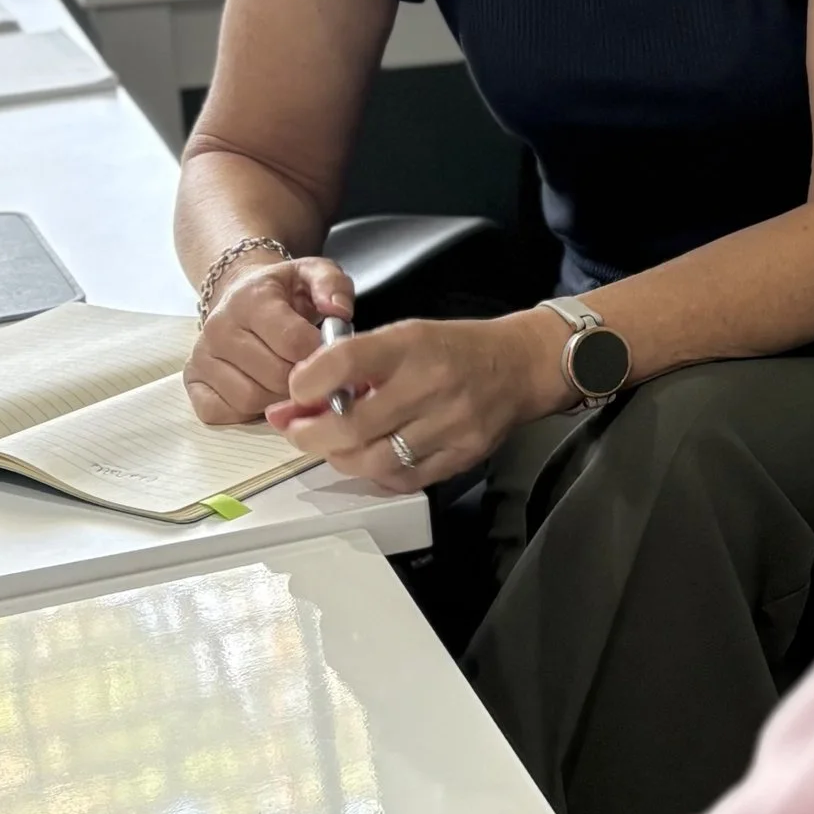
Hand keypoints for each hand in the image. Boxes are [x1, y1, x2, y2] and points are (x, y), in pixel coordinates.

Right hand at [185, 254, 350, 425]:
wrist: (241, 295)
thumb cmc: (284, 292)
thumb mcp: (313, 274)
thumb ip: (333, 285)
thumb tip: (338, 311)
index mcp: (251, 299)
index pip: (292, 341)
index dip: (319, 355)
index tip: (327, 354)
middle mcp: (219, 327)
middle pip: (274, 376)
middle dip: (302, 380)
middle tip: (311, 372)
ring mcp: (201, 356)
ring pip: (249, 399)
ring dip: (277, 399)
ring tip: (288, 381)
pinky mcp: (191, 380)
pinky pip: (219, 413)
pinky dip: (244, 413)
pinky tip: (260, 391)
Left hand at [270, 307, 567, 492]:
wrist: (520, 365)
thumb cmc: (455, 348)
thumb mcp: (407, 335)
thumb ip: (359, 363)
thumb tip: (302, 396)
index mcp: (412, 345)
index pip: (346, 362)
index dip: (308, 382)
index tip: (293, 392)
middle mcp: (431, 384)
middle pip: (351, 425)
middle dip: (310, 434)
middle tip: (297, 429)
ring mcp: (450, 424)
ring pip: (373, 460)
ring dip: (340, 457)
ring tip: (334, 445)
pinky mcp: (462, 455)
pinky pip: (403, 478)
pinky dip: (378, 473)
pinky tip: (372, 457)